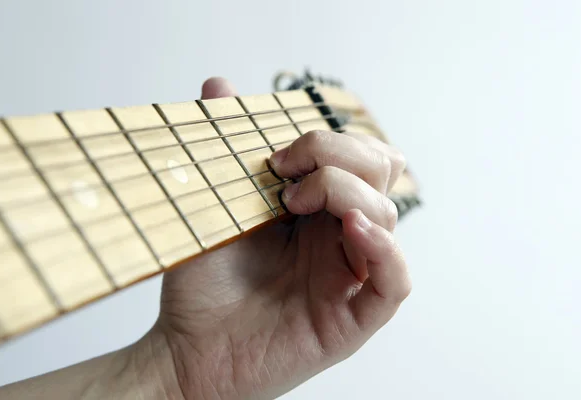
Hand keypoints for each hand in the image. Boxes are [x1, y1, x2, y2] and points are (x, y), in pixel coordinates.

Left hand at [148, 77, 411, 399]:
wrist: (185, 349)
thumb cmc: (202, 283)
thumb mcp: (212, 204)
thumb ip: (223, 145)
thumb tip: (219, 85)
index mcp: (317, 210)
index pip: (357, 157)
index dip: (332, 140)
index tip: (277, 155)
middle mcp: (339, 237)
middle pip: (380, 175)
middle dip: (340, 157)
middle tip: (286, 173)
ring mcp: (350, 276)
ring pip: (387, 216)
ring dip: (347, 194)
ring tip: (295, 204)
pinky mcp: (354, 318)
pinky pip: (396, 280)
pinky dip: (384, 249)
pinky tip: (353, 230)